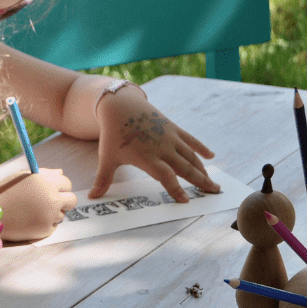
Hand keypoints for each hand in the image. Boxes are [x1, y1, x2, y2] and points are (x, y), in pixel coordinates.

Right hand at [0, 168, 76, 241]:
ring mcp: (50, 215)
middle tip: (51, 203)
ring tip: (32, 212)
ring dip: (52, 213)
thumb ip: (44, 174)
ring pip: (61, 214)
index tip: (54, 190)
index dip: (61, 186)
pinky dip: (44, 224)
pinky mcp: (46, 230)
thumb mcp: (23, 177)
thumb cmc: (5, 192)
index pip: (67, 183)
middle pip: (72, 200)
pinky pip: (52, 226)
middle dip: (64, 201)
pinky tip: (29, 220)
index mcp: (46, 182)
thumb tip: (61, 173)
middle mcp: (51, 198)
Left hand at [91, 92, 218, 201]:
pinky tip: (211, 156)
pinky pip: (191, 139)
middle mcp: (162, 148)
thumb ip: (103, 179)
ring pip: (191, 155)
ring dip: (203, 169)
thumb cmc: (112, 134)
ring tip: (212, 182)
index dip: (176, 189)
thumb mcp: (107, 158)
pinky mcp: (173, 128)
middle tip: (214, 192)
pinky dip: (201, 148)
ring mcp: (170, 137)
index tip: (186, 201)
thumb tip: (92, 198)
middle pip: (185, 167)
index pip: (166, 177)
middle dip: (201, 181)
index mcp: (147, 157)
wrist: (121, 106)